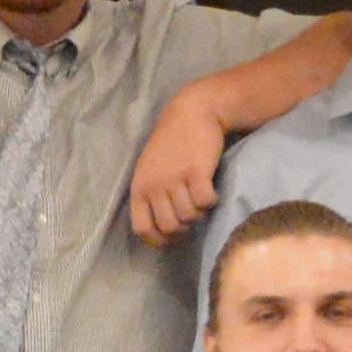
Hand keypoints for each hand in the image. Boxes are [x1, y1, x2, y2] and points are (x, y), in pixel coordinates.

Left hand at [122, 84, 238, 247]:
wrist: (193, 112)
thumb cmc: (172, 143)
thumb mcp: (150, 169)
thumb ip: (151, 194)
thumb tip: (162, 228)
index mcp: (139, 187)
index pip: (142, 228)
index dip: (159, 239)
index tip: (172, 236)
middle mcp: (155, 185)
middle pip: (170, 227)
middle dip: (184, 227)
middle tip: (192, 214)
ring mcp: (175, 179)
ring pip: (189, 217)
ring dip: (199, 213)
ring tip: (200, 198)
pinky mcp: (197, 172)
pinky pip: (205, 202)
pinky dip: (212, 201)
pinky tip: (212, 191)